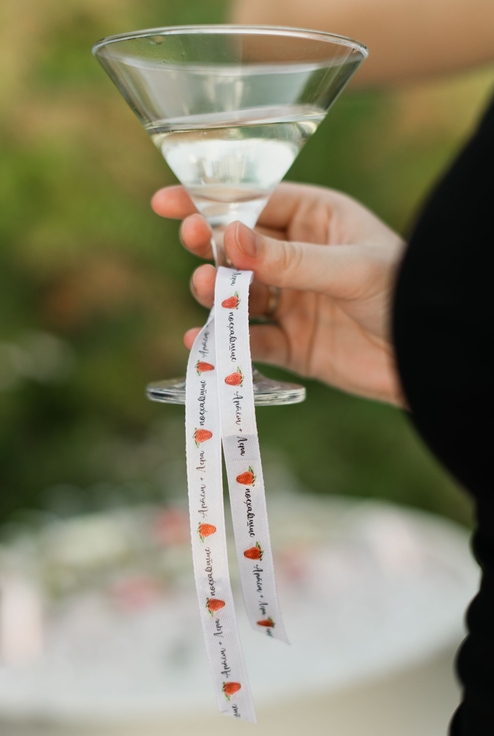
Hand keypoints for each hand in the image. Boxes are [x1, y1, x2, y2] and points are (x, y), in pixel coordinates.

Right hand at [151, 182, 405, 405]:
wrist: (429, 360)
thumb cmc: (404, 294)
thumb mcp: (349, 268)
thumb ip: (288, 258)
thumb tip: (228, 236)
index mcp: (318, 221)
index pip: (256, 202)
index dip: (212, 201)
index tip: (169, 202)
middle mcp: (300, 258)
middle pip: (240, 248)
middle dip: (211, 245)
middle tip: (193, 242)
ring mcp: (294, 301)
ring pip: (240, 293)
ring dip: (216, 292)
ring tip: (205, 289)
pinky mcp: (294, 345)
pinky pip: (252, 340)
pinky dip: (228, 341)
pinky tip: (203, 342)